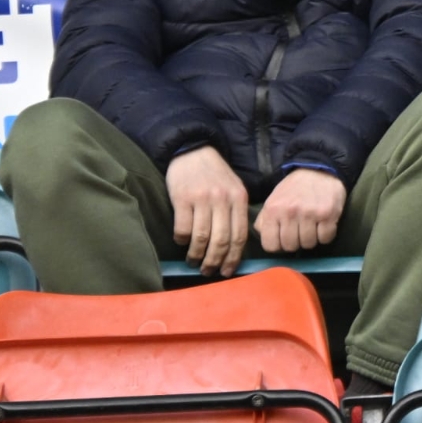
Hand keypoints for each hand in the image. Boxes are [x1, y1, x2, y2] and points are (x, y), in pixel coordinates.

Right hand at [166, 145, 248, 276]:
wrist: (193, 151)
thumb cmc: (215, 175)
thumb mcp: (234, 189)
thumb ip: (236, 213)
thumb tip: (234, 247)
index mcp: (238, 199)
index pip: (239, 235)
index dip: (233, 257)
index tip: (228, 271)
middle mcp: (222, 199)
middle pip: (221, 240)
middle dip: (215, 261)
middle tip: (208, 271)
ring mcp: (202, 199)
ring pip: (201, 237)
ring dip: (197, 255)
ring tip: (194, 261)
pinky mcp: (182, 198)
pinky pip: (182, 228)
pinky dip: (182, 240)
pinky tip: (182, 242)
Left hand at [254, 168, 346, 252]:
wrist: (318, 169)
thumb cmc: (294, 188)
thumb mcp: (273, 200)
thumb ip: (264, 220)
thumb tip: (263, 236)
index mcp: (273, 210)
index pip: (270, 245)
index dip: (278, 245)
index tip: (284, 238)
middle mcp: (290, 212)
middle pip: (290, 247)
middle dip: (295, 242)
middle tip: (300, 230)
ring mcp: (310, 213)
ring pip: (308, 244)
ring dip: (311, 238)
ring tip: (312, 226)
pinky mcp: (328, 214)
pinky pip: (325, 238)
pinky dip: (326, 235)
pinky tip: (323, 224)